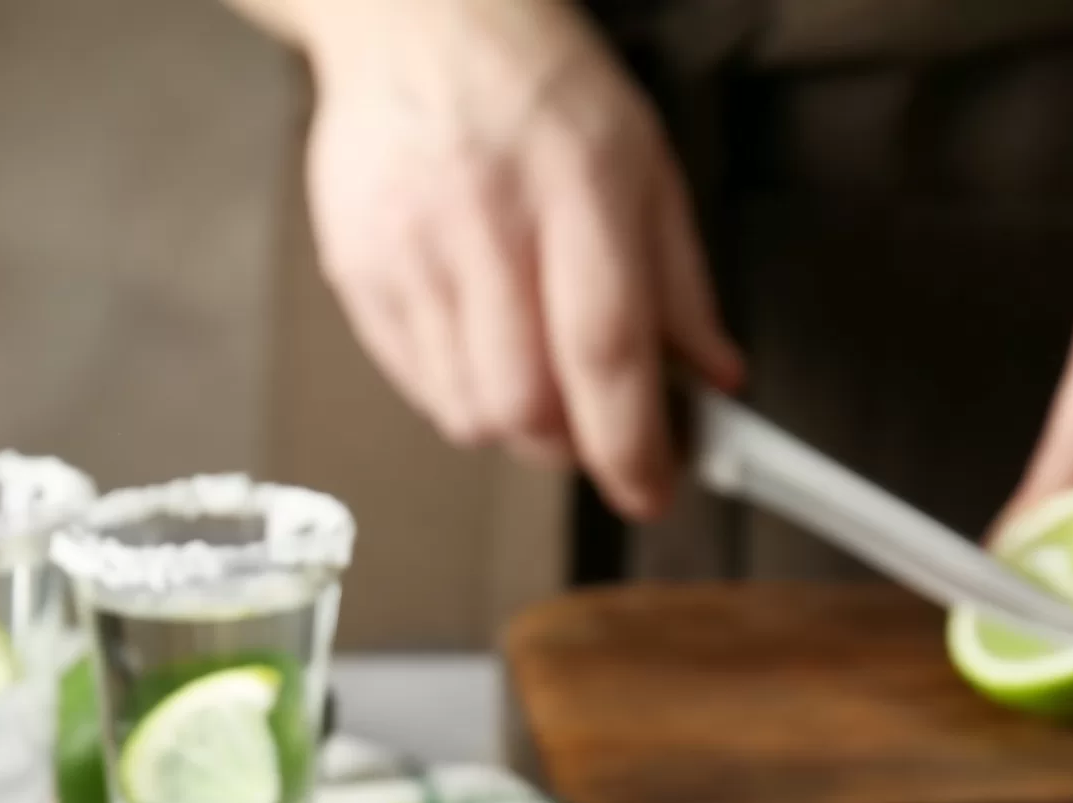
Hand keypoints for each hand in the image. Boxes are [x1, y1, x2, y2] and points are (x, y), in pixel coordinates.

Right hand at [291, 0, 742, 517]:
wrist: (416, 21)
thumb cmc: (538, 86)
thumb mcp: (644, 161)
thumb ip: (681, 281)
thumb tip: (716, 380)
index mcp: (576, 185)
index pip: (603, 348)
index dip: (630, 441)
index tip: (652, 487)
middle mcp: (484, 220)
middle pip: (523, 404)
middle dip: (571, 446)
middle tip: (596, 427)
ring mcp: (408, 250)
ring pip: (465, 411)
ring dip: (516, 426)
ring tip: (536, 369)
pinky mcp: (356, 273)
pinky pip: (417, 386)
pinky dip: (462, 395)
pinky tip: (483, 342)